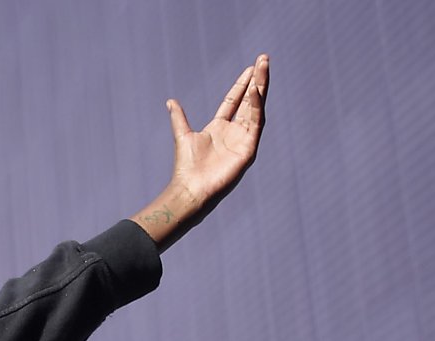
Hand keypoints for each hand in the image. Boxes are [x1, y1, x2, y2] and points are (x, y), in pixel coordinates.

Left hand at [131, 55, 268, 249]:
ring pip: (256, 108)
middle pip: (249, 101)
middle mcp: (234, 132)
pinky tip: (256, 90)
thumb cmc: (187, 167)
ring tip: (264, 67)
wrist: (191, 187)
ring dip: (261, 87)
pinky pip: (255, 123)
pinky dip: (256, 106)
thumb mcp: (183, 135)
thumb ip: (179, 117)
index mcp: (220, 128)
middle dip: (257, 80)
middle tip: (263, 59)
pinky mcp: (249, 148)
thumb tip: (170, 101)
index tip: (250, 67)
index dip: (242, 84)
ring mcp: (244, 140)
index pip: (235, 101)